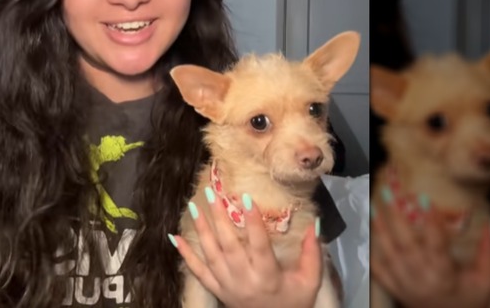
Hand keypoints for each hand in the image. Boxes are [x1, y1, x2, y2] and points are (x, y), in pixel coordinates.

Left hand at [171, 188, 322, 307]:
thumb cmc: (294, 301)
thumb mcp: (310, 281)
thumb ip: (312, 253)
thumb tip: (314, 224)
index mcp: (268, 276)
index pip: (259, 245)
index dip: (253, 222)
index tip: (246, 198)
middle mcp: (244, 280)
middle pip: (229, 245)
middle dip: (219, 218)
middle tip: (212, 194)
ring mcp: (227, 286)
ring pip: (211, 255)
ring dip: (201, 230)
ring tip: (193, 207)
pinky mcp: (217, 290)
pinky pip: (198, 272)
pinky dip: (186, 255)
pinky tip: (175, 238)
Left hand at [370, 191, 489, 307]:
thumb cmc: (469, 299)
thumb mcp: (486, 280)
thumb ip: (489, 252)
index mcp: (444, 274)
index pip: (436, 244)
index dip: (431, 221)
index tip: (424, 199)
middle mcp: (420, 277)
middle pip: (406, 244)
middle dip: (397, 217)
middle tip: (390, 192)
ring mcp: (403, 283)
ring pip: (388, 254)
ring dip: (380, 230)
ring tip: (374, 207)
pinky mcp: (393, 288)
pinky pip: (378, 268)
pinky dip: (371, 251)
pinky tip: (368, 233)